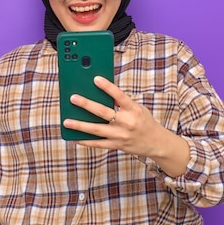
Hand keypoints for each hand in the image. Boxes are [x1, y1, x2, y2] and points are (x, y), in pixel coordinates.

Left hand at [63, 76, 190, 175]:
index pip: (120, 96)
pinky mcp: (117, 146)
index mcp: (134, 110)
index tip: (95, 79)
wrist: (156, 143)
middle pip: (104, 112)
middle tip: (73, 98)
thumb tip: (101, 93)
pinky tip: (74, 137)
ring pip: (97, 130)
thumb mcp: (138, 108)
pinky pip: (98, 144)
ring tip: (67, 121)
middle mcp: (127, 122)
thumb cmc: (144, 121)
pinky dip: (85, 141)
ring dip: (80, 125)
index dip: (108, 87)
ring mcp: (121, 136)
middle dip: (87, 105)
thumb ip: (121, 102)